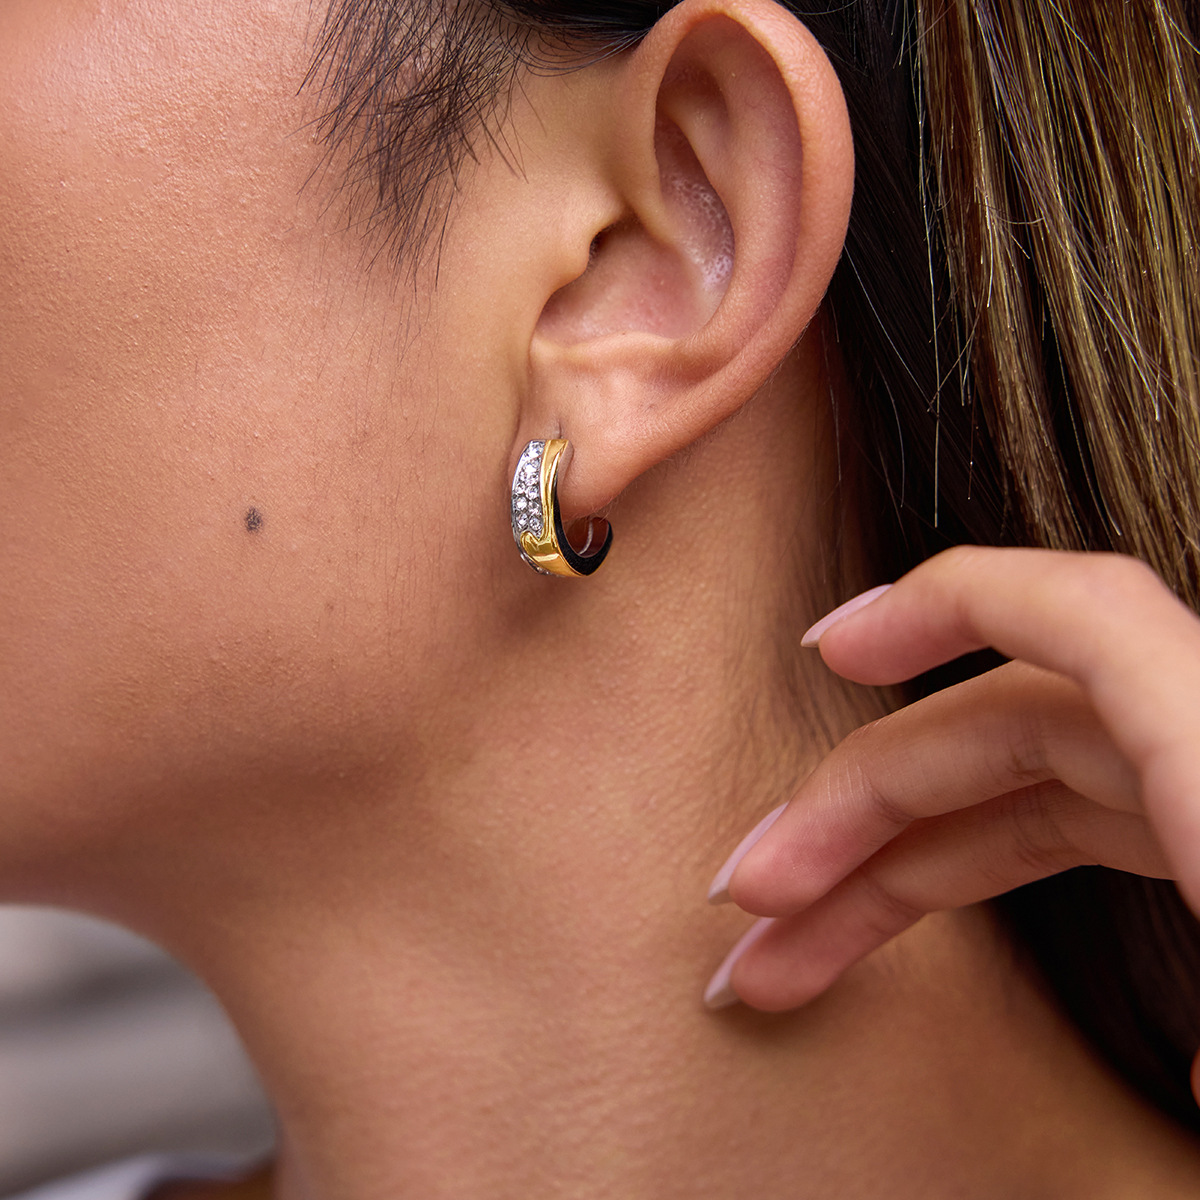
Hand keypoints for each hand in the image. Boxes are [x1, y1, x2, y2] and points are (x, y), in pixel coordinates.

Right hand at [705, 546, 1199, 1017]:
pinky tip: (919, 907)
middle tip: (756, 898)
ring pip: (1022, 788)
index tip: (827, 652)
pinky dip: (980, 853)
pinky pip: (1073, 821)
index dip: (938, 607)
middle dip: (854, 814)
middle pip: (1004, 726)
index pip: (1081, 613)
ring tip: (795, 950)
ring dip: (894, 859)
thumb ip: (1198, 1048)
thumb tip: (1170, 1107)